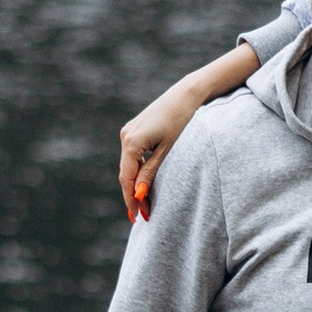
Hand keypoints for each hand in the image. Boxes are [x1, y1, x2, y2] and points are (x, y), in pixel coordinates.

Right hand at [117, 77, 206, 215]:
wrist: (186, 95)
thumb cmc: (182, 121)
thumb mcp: (168, 151)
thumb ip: (150, 173)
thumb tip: (137, 195)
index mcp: (132, 142)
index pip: (127, 178)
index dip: (131, 199)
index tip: (138, 217)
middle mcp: (126, 136)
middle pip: (125, 173)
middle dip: (133, 195)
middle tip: (143, 216)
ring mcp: (128, 132)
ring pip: (127, 166)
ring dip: (135, 184)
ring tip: (145, 204)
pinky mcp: (134, 131)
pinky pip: (132, 157)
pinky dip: (137, 171)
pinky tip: (144, 184)